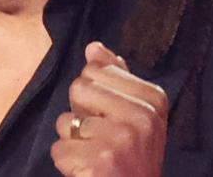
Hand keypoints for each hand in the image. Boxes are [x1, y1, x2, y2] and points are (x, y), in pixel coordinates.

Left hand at [50, 41, 168, 176]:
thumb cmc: (133, 156)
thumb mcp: (135, 114)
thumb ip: (115, 77)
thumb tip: (93, 47)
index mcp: (153, 98)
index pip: (95, 69)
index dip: (94, 93)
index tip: (110, 116)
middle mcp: (142, 116)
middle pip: (79, 87)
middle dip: (80, 113)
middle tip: (100, 136)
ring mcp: (121, 139)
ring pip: (66, 120)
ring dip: (72, 140)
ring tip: (94, 154)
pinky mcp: (99, 161)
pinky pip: (58, 148)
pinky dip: (66, 161)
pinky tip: (86, 168)